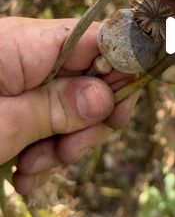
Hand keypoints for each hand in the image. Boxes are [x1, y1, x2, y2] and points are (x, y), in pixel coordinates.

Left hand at [0, 18, 135, 194]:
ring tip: (30, 170)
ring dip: (60, 146)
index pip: (101, 40)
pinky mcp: (10, 102)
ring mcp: (19, 79)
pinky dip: (39, 151)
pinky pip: (43, 122)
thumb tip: (107, 98)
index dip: (122, 74)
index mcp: (29, 44)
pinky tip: (21, 176)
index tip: (117, 115)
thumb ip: (57, 108)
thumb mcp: (3, 123)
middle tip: (67, 153)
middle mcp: (29, 55)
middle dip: (87, 123)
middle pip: (90, 80)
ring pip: (69, 108)